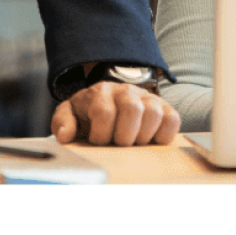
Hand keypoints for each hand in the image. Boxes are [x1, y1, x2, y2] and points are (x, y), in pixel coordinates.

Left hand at [51, 82, 181, 146]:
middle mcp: (126, 91)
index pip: (105, 113)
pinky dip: (164, 135)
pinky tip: (150, 140)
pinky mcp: (165, 108)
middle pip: (132, 110)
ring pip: (154, 113)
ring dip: (143, 136)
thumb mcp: (71, 115)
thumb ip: (63, 122)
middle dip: (124, 136)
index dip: (101, 135)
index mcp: (101, 93)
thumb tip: (65, 136)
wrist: (111, 100)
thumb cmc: (90, 114)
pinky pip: (173, 120)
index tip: (98, 142)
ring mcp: (147, 98)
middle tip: (118, 143)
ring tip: (133, 143)